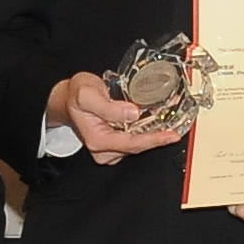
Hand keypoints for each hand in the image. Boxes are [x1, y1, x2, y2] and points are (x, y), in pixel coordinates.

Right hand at [52, 72, 186, 165]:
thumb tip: (133, 113)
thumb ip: (109, 106)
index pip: (132, 143)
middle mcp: (103, 149)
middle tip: (175, 127)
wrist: (68, 98)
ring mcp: (109, 149)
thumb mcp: (88, 94)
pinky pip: (134, 140)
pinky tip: (153, 122)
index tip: (171, 136)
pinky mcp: (114, 144)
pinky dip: (145, 131)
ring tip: (166, 121)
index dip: (153, 140)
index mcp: (98, 140)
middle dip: (157, 137)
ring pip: (137, 144)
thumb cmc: (76, 94)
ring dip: (152, 133)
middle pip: (138, 147)